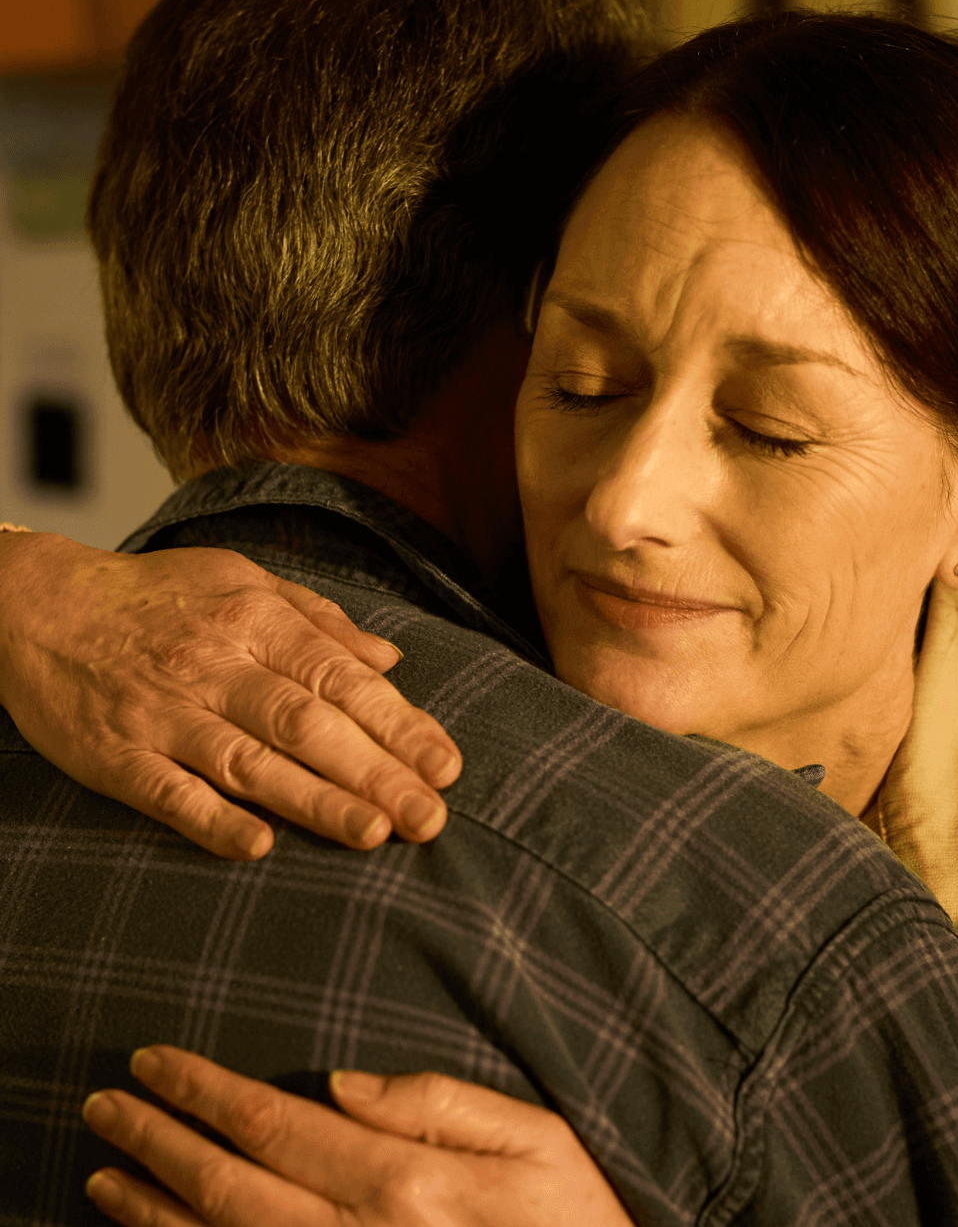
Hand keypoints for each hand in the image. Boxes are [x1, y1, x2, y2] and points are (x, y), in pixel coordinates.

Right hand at [0, 533, 459, 857]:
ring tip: (373, 833)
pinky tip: (259, 847)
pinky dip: (212, 820)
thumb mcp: (243, 582)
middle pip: (307, 725)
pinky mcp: (115, 754)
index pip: (341, 678)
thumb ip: (320, 621)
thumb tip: (390, 661)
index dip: (398, 724)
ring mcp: (163, 713)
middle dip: (376, 773)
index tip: (445, 764)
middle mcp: (215, 666)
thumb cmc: (158, 597)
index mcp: (255, 622)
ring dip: (314, 802)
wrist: (39, 605)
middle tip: (430, 818)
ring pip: (249, 763)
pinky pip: (168, 793)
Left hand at [82, 1046, 633, 1226]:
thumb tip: (342, 1084)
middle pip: (235, 1190)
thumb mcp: (535, 1136)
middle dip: (161, 1143)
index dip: (209, 1092)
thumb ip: (438, 1102)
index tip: (155, 1061)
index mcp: (410, 1184)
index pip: (281, 1127)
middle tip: (106, 1103)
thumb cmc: (578, 1214)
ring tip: (105, 1173)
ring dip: (157, 1211)